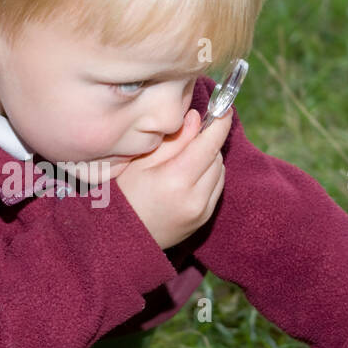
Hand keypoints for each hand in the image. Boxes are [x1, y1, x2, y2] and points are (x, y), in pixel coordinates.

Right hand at [115, 105, 231, 249]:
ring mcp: (202, 212)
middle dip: (207, 144)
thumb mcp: (141, 161)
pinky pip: (216, 189)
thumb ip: (173, 140)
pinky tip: (188, 178)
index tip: (225, 109)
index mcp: (176, 180)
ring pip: (220, 172)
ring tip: (184, 160)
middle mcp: (194, 198)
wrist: (122, 237)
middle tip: (187, 138)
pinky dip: (209, 178)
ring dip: (209, 161)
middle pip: (217, 157)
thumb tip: (196, 118)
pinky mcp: (204, 220)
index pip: (208, 145)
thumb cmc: (125, 194)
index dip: (220, 125)